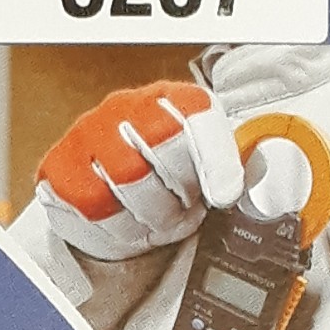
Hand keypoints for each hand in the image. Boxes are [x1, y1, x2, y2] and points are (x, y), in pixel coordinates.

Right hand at [33, 79, 243, 261]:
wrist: (109, 208)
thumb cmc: (163, 189)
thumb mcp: (207, 175)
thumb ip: (234, 174)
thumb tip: (269, 194)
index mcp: (173, 99)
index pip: (196, 118)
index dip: (215, 159)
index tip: (224, 196)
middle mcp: (127, 107)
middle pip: (160, 150)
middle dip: (178, 195)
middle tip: (185, 212)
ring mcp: (89, 134)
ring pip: (125, 181)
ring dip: (149, 215)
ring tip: (157, 221)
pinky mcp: (59, 167)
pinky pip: (91, 206)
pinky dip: (115, 229)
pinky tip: (128, 227)